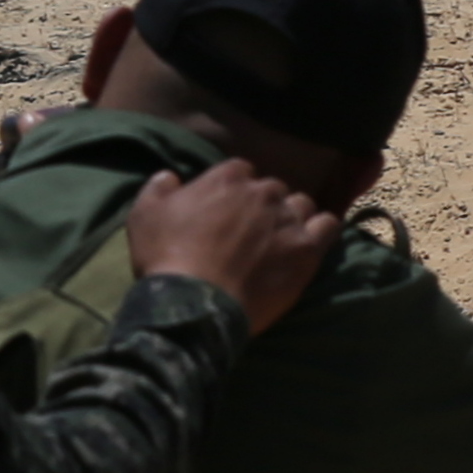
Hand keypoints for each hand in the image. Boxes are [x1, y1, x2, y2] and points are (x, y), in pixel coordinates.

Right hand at [125, 160, 339, 333]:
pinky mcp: (307, 248)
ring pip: (302, 205)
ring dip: (292, 216)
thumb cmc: (166, 256)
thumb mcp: (143, 216)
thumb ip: (159, 188)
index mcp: (227, 178)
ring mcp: (288, 219)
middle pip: (272, 188)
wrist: (195, 302)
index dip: (231, 190)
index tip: (224, 209)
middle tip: (248, 230)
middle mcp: (263, 192)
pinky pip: (329, 226)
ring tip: (278, 238)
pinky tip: (310, 240)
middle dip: (262, 204)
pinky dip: (322, 229)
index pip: (239, 170)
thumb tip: (170, 177)